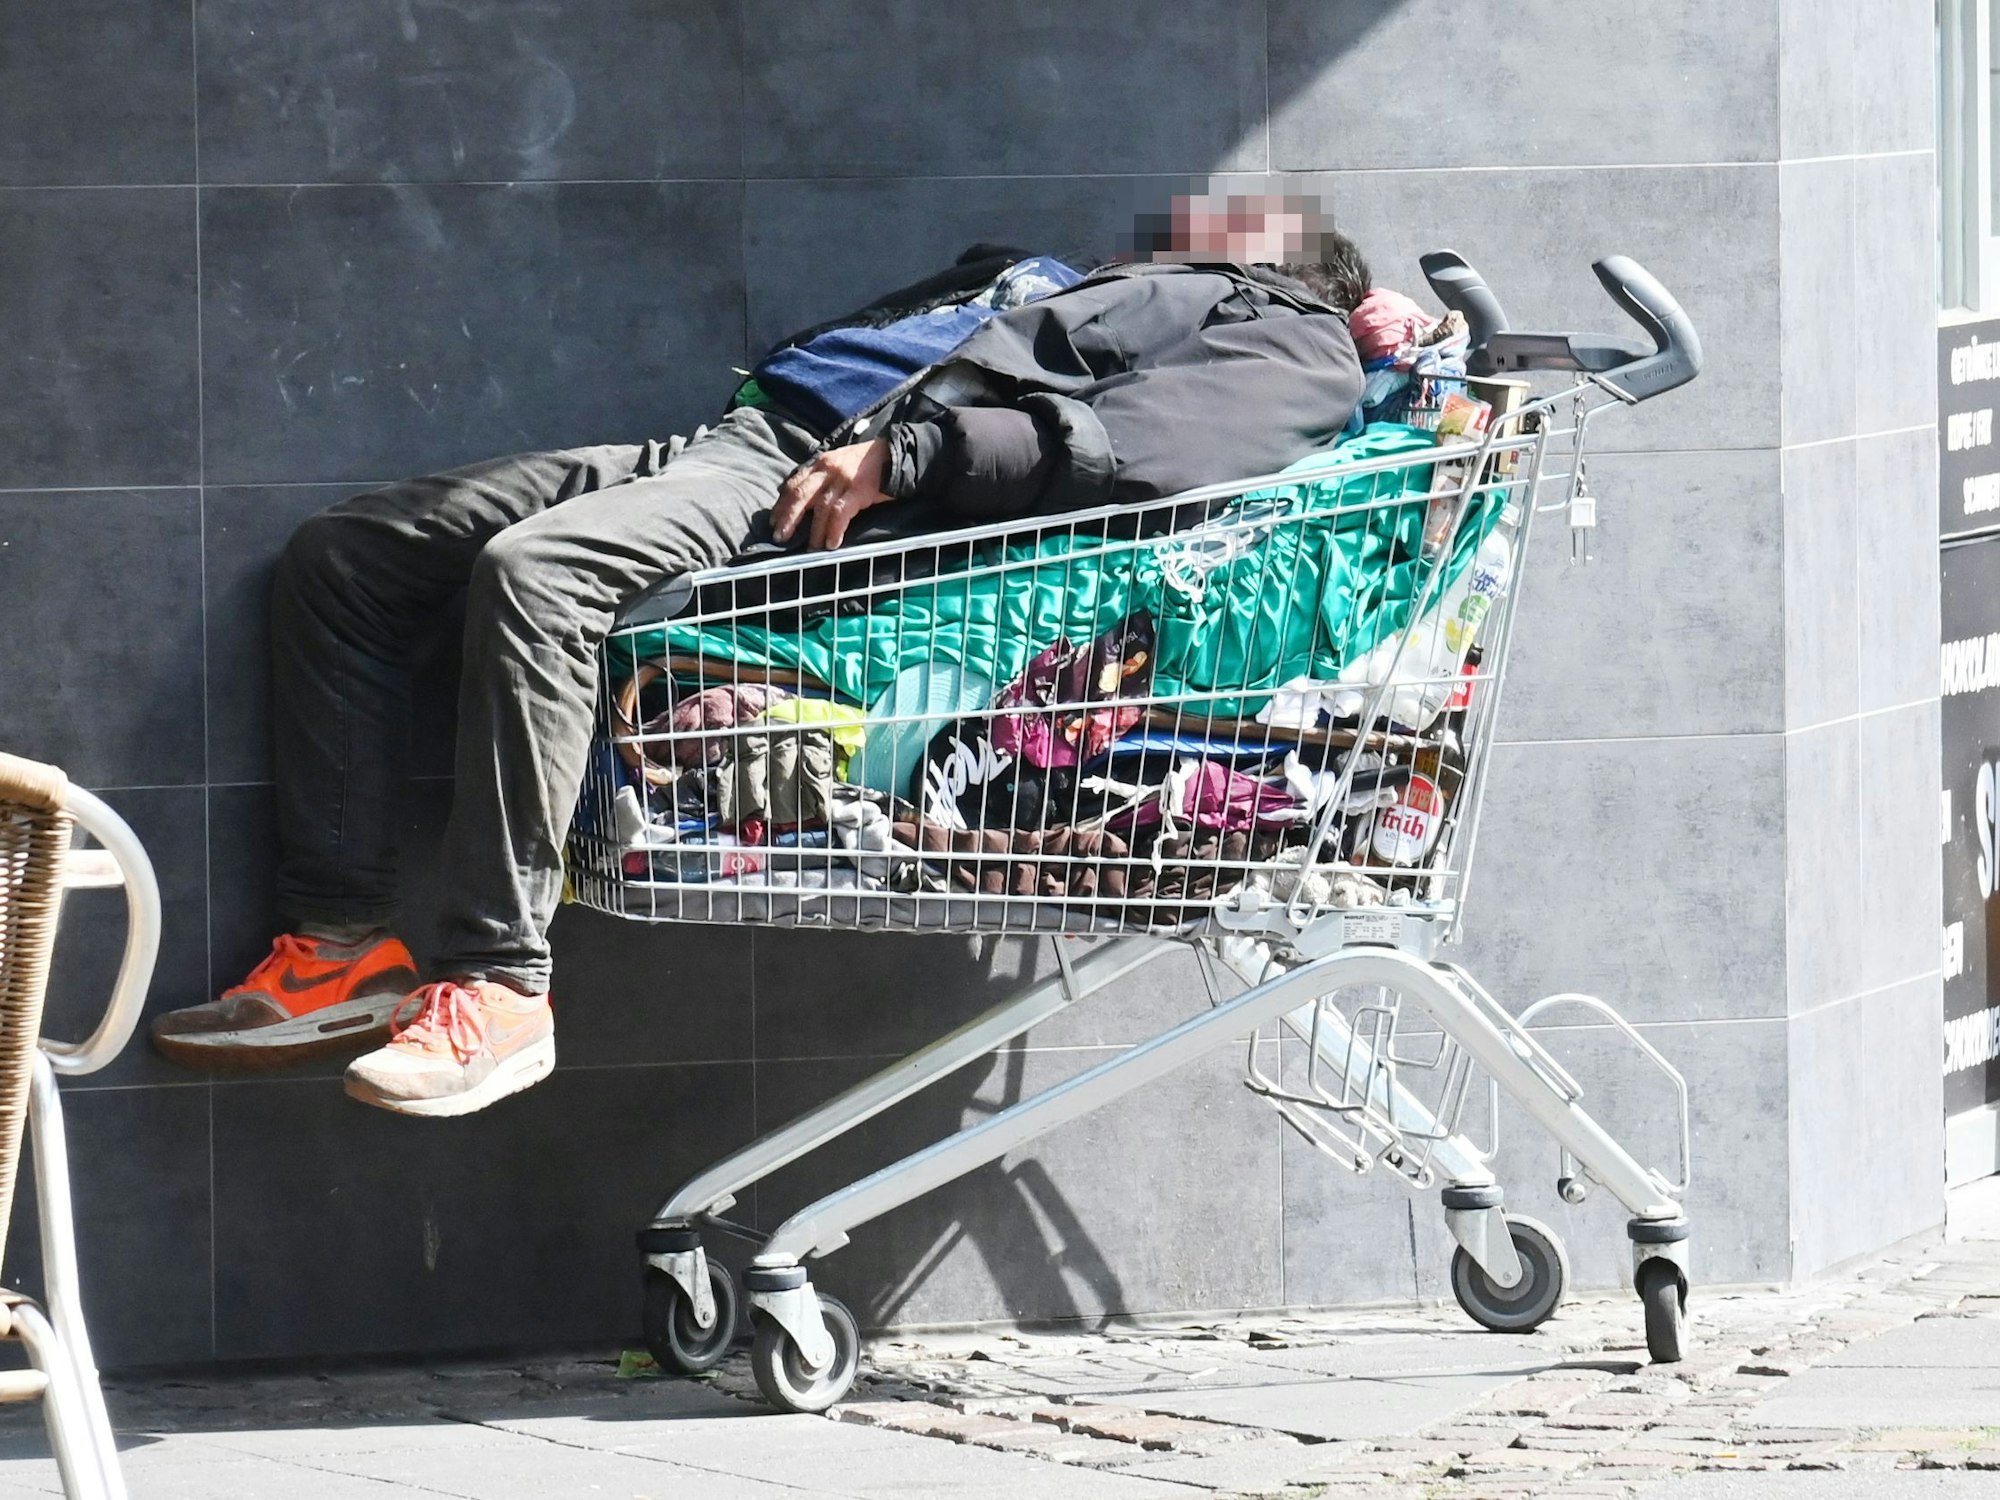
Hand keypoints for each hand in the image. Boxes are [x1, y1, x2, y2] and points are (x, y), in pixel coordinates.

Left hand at [771, 439, 891, 550]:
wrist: (895, 454)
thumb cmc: (866, 465)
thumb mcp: (839, 463)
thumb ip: (823, 478)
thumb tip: (805, 502)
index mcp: (820, 462)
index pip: (794, 483)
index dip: (782, 503)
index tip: (773, 521)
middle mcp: (828, 468)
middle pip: (800, 494)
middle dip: (788, 517)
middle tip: (780, 537)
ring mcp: (843, 479)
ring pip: (820, 507)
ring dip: (814, 531)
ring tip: (810, 549)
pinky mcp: (859, 490)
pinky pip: (840, 513)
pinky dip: (833, 530)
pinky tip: (831, 543)